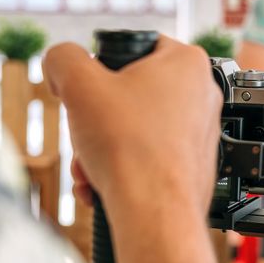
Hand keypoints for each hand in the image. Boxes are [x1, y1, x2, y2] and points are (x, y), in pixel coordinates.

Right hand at [44, 35, 222, 213]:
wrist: (155, 214)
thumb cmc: (130, 149)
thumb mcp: (79, 84)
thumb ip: (63, 58)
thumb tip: (61, 64)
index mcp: (187, 63)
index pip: (134, 48)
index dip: (100, 69)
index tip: (88, 91)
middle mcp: (202, 96)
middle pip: (129, 96)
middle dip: (95, 121)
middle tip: (84, 136)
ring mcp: (200, 134)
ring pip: (134, 131)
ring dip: (101, 150)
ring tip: (90, 168)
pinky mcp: (192, 167)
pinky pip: (147, 159)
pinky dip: (120, 171)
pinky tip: (102, 185)